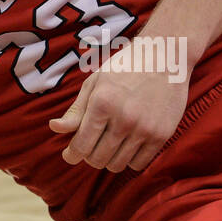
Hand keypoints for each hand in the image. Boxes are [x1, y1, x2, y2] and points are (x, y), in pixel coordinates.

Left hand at [49, 53, 189, 171]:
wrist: (166, 55)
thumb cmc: (126, 67)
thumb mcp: (95, 82)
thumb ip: (76, 110)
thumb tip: (54, 128)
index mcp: (102, 103)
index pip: (80, 146)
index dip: (72, 155)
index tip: (71, 155)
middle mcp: (123, 119)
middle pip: (97, 159)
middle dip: (89, 156)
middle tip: (92, 146)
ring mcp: (144, 128)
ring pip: (117, 165)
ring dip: (109, 159)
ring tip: (110, 145)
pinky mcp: (161, 135)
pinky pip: (139, 164)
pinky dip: (129, 160)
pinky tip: (128, 146)